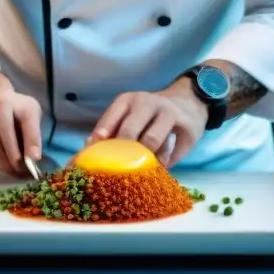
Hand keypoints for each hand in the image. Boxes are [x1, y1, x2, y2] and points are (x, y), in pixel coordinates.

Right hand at [0, 89, 42, 177]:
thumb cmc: (14, 106)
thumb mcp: (30, 112)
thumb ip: (33, 134)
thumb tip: (34, 159)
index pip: (9, 138)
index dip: (21, 156)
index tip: (31, 168)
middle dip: (14, 166)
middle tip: (25, 172)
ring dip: (6, 167)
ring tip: (17, 165)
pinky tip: (4, 157)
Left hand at [89, 83, 206, 167]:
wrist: (188, 100)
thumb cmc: (149, 114)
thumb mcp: (130, 114)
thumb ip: (111, 131)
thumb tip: (84, 154)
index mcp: (128, 100)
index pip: (110, 119)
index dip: (100, 138)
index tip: (92, 155)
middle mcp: (147, 103)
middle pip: (129, 130)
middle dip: (121, 152)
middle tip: (116, 170)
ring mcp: (168, 113)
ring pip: (151, 140)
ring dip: (144, 159)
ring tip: (139, 172)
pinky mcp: (187, 126)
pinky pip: (172, 150)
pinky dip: (164, 163)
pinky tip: (160, 168)